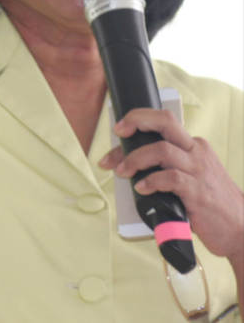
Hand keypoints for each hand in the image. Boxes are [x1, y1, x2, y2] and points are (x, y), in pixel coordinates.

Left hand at [98, 108, 243, 262]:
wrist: (241, 230)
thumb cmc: (209, 204)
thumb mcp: (189, 177)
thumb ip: (165, 168)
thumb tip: (128, 165)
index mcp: (193, 145)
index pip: (162, 123)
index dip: (136, 122)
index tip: (119, 130)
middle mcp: (196, 151)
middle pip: (165, 122)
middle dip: (137, 121)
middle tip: (119, 133)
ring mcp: (198, 170)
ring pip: (162, 150)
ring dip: (136, 159)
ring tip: (123, 171)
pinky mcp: (198, 192)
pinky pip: (171, 178)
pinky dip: (151, 181)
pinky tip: (142, 188)